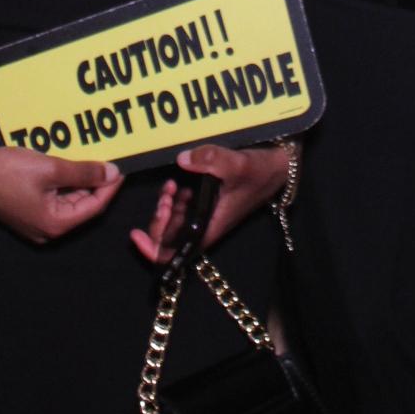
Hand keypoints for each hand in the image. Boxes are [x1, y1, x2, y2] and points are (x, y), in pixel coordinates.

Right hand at [0, 140, 121, 243]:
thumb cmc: (8, 171)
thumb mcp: (51, 169)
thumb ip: (83, 172)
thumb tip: (111, 173)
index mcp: (54, 225)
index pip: (94, 207)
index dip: (109, 186)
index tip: (121, 167)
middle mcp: (46, 229)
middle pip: (81, 205)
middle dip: (95, 183)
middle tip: (108, 160)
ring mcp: (35, 221)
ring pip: (67, 201)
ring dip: (79, 181)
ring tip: (91, 159)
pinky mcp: (27, 210)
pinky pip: (53, 198)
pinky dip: (63, 183)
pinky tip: (69, 164)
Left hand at [130, 144, 288, 263]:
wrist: (277, 166)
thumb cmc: (259, 171)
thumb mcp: (236, 164)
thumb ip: (210, 160)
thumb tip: (182, 159)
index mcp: (208, 228)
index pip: (175, 254)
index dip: (152, 250)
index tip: (137, 233)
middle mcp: (204, 227)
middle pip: (169, 239)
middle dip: (159, 221)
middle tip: (165, 197)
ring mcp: (204, 216)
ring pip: (174, 224)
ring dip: (166, 208)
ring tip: (171, 187)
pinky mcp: (206, 204)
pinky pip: (182, 210)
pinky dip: (175, 199)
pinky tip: (178, 183)